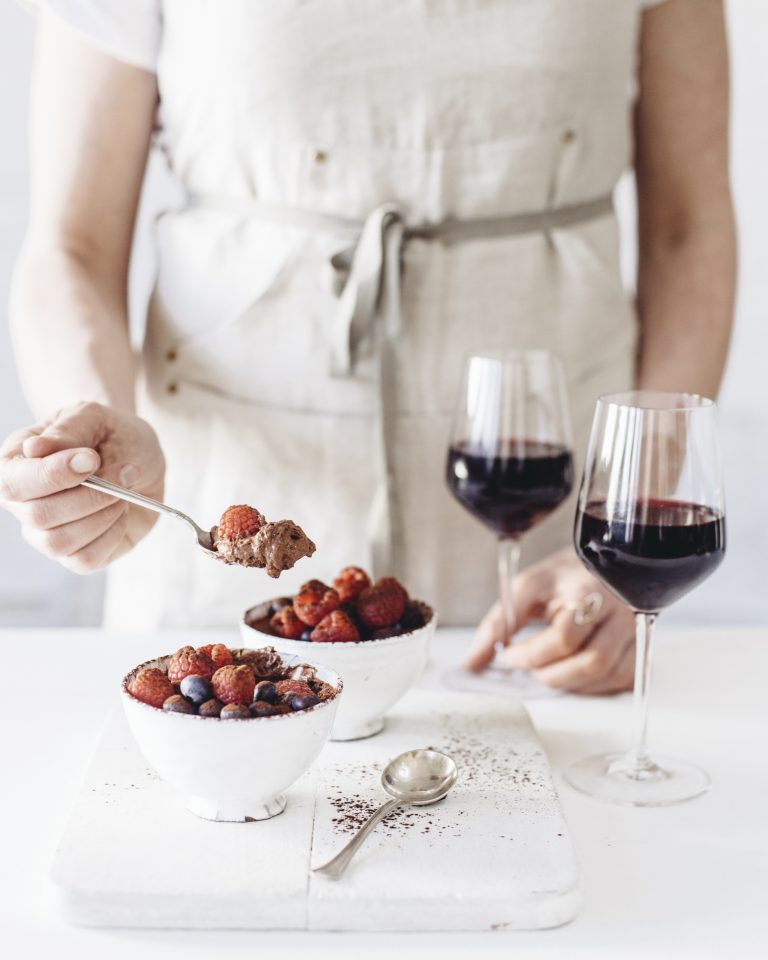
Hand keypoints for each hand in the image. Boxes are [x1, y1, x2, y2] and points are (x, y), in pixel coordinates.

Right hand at [0, 402, 164, 572]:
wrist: (142, 459)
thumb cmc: (112, 435)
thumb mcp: (95, 418)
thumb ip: (68, 429)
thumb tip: (33, 449)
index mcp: (16, 464)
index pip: (11, 483)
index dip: (51, 475)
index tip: (91, 459)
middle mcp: (23, 503)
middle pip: (38, 516)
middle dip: (90, 496)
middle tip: (125, 472)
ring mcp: (46, 533)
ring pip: (58, 543)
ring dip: (102, 515)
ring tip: (123, 492)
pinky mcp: (75, 555)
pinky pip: (84, 560)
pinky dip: (112, 535)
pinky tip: (120, 513)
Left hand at [465, 547, 634, 693]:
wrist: (602, 562)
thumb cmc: (563, 576)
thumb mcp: (526, 588)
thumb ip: (499, 623)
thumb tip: (473, 662)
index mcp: (589, 589)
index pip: (564, 637)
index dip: (531, 654)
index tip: (510, 655)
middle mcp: (621, 609)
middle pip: (592, 662)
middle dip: (551, 674)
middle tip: (528, 667)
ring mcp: (637, 629)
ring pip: (608, 674)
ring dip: (570, 683)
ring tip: (546, 669)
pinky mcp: (642, 646)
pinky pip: (622, 679)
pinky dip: (592, 686)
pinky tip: (571, 673)